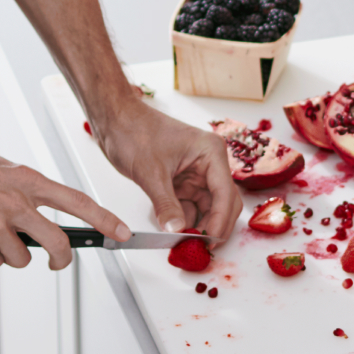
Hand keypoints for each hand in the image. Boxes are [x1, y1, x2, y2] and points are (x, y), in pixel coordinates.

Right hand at [0, 157, 131, 269]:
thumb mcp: (11, 172)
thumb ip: (34, 191)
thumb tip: (60, 211)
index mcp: (31, 181)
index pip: (79, 202)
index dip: (104, 219)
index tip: (122, 232)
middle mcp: (16, 200)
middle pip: (57, 242)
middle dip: (62, 259)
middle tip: (58, 262)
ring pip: (22, 258)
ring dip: (14, 255)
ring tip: (1, 236)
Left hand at [91, 91, 242, 247]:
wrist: (115, 120)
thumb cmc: (134, 131)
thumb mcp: (151, 173)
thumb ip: (166, 205)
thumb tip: (177, 230)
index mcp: (210, 152)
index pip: (225, 193)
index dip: (220, 221)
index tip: (210, 242)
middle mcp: (208, 162)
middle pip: (222, 202)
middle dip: (212, 225)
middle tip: (198, 246)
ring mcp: (196, 172)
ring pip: (206, 206)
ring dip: (197, 224)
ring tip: (182, 241)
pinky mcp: (183, 179)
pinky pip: (190, 204)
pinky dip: (184, 218)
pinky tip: (173, 228)